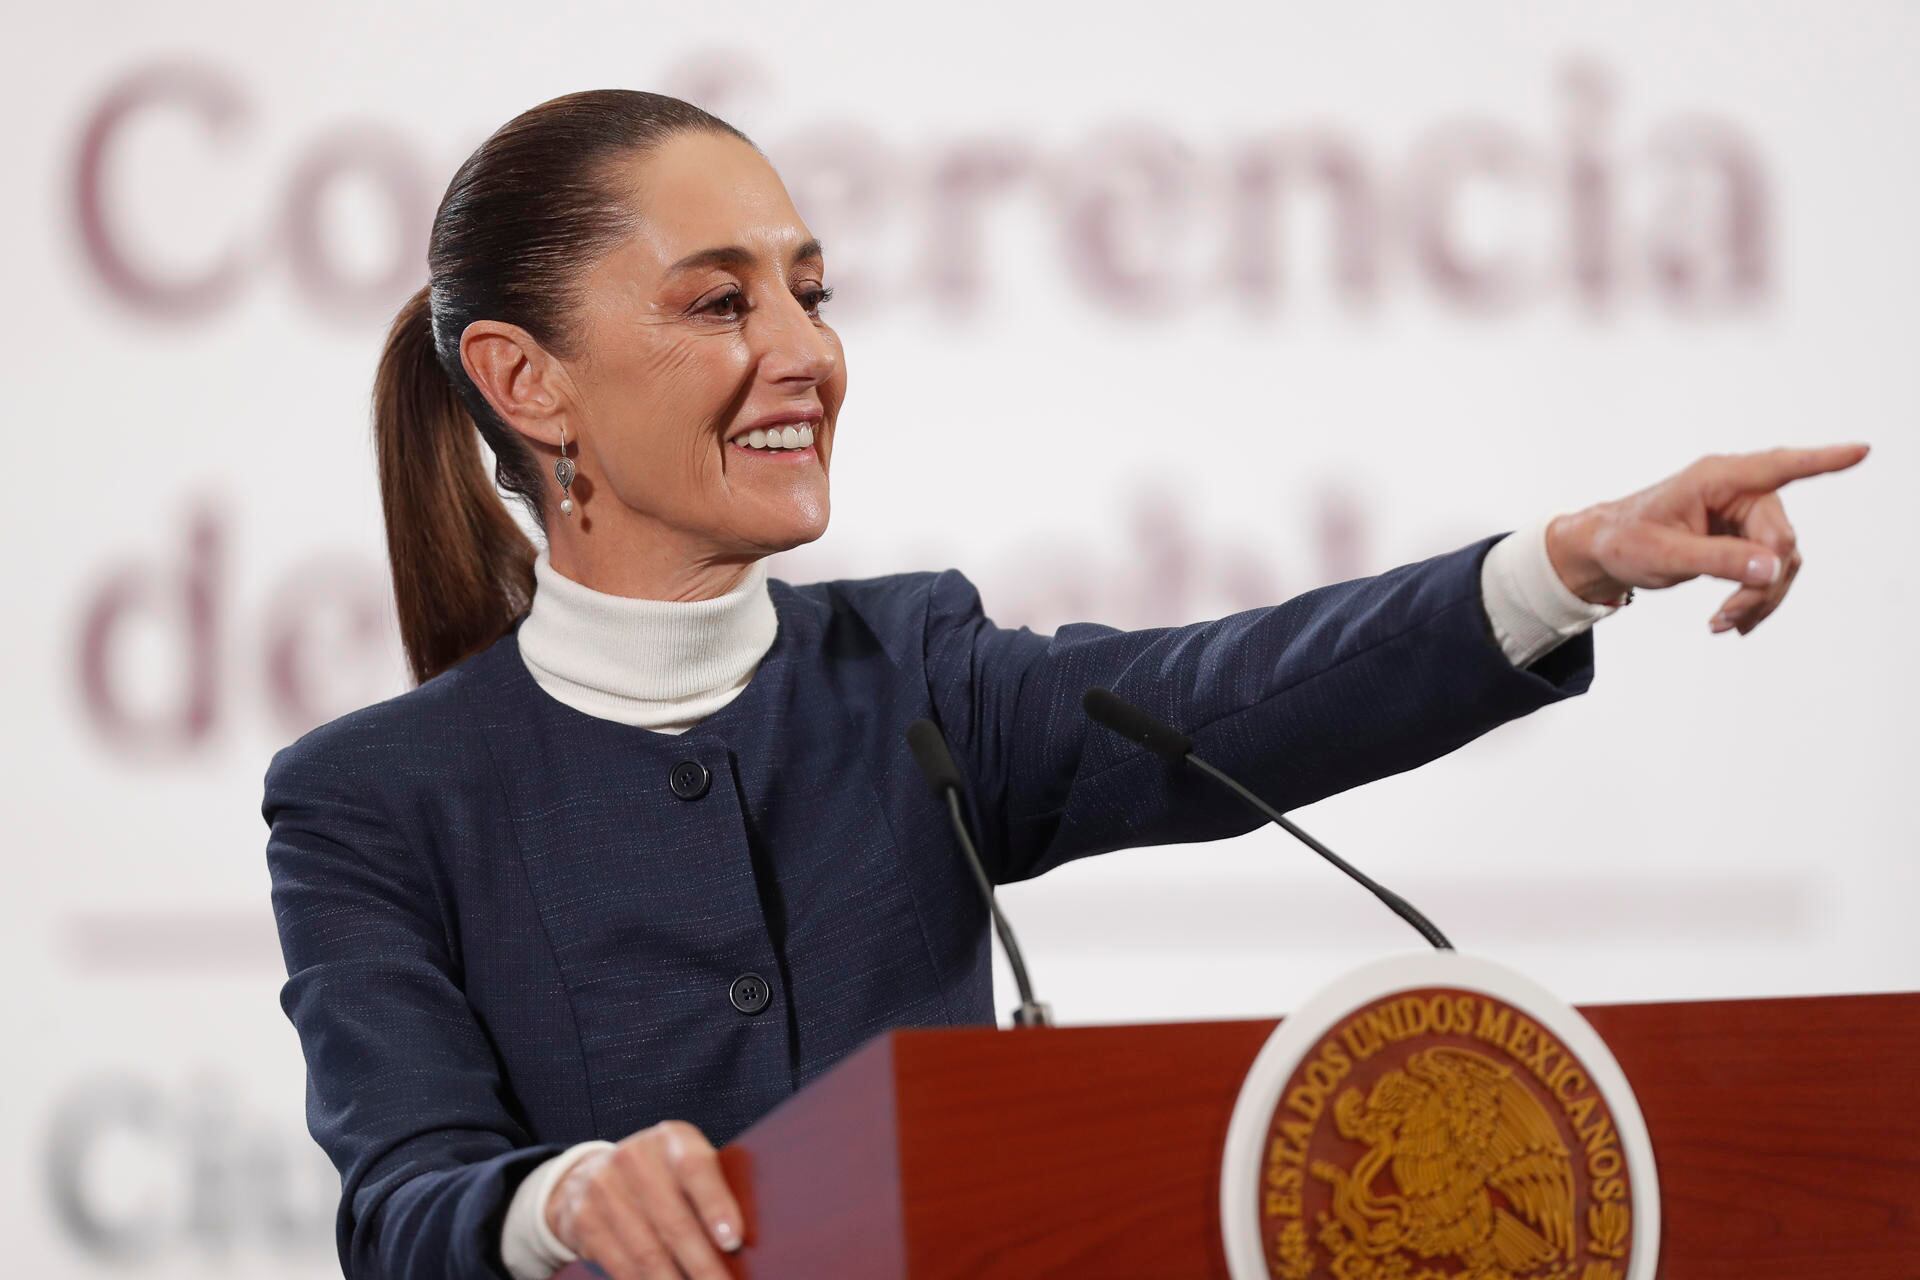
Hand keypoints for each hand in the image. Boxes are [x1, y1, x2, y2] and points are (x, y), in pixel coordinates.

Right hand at [547, 1120, 744, 1278]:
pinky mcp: (585, 1220)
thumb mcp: (683, 1165)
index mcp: (671, 1139)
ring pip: (647, 1251)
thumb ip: (712, 1189)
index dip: (716, 1206)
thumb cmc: (659, 1175)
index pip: (695, 1168)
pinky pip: (622, 1265)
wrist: (589, 1175)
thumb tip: (742, 1241)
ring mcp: (604, 1188)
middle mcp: (634, 1158)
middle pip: (674, 1221)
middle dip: (704, 1265)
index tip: (733, 1242)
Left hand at [1545, 443, 1870, 634]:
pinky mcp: (1745, 538)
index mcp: (1717, 478)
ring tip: (1723, 625)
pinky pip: (1769, 571)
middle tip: (1726, 616)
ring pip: (1782, 561)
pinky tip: (1730, 623)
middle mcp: (1738, 491)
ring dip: (1760, 597)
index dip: (1822, 461)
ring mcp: (1745, 515)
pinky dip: (1755, 599)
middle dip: (1763, 582)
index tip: (1860, 451)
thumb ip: (1720, 560)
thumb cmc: (1625, 541)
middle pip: (1781, 539)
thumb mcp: (1665, 555)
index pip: (1779, 466)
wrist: (1603, 550)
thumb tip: (1774, 568)